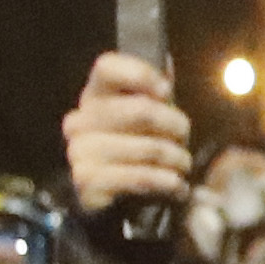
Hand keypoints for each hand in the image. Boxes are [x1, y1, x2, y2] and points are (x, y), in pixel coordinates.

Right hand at [60, 51, 196, 214]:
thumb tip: (165, 61)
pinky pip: (138, 177)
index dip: (140, 74)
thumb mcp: (147, 117)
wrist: (112, 202)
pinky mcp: (87, 181)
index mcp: (94, 95)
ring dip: (176, 159)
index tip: (165, 91)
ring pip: (146, 147)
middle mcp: (80, 120)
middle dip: (174, 125)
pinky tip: (175, 185)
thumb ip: (155, 91)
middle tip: (184, 137)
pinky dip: (165, 182)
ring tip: (182, 165)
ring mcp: (80, 151)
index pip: (107, 67)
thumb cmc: (134, 148)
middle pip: (140, 109)